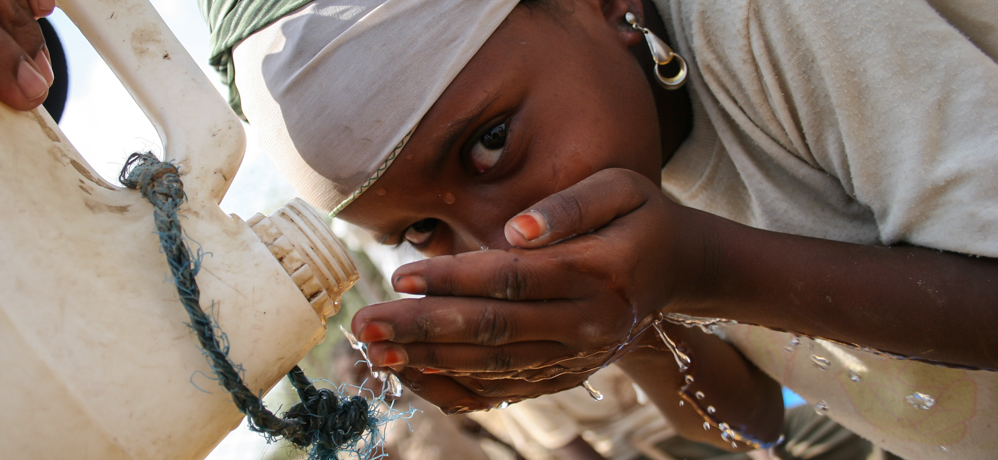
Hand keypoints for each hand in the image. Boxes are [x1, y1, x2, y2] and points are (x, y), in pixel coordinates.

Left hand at [352, 169, 715, 412]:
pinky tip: (415, 375)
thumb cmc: (642, 217)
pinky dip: (458, 387)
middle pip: (493, 331)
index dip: (453, 278)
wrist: (680, 270)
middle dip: (423, 328)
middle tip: (364, 324)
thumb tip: (516, 229)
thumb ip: (572, 204)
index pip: (512, 279)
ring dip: (431, 362)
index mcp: (598, 273)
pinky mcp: (566, 374)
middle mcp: (587, 324)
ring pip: (494, 367)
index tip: (399, 273)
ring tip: (375, 354)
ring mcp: (577, 357)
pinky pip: (507, 391)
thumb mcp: (622, 189)